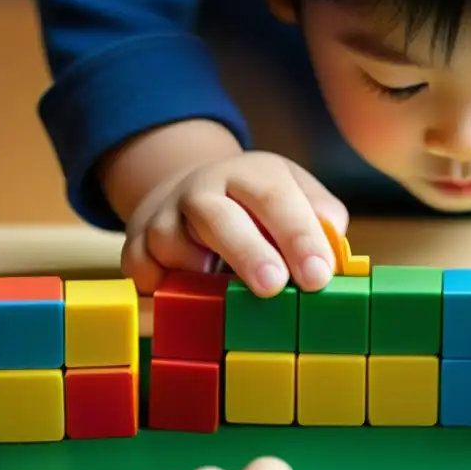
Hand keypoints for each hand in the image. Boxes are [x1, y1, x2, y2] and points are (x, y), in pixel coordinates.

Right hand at [121, 152, 347, 296]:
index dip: (298, 237)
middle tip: (273, 286)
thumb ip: (321, 217)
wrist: (191, 192)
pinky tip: (180, 294)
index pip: (276, 198)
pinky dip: (158, 284)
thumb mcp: (297, 196)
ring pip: (172, 242)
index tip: (318, 276)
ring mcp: (165, 216)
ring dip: (197, 271)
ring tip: (222, 287)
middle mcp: (203, 190)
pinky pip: (141, 269)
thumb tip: (334, 245)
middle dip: (247, 252)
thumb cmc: (258, 206)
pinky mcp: (137, 244)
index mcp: (251, 175)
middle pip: (219, 216)